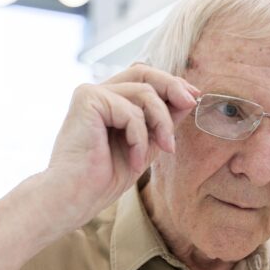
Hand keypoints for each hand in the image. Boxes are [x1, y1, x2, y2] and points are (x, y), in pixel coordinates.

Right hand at [44, 63, 198, 229]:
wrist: (75, 196)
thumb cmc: (104, 178)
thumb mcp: (145, 145)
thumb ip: (161, 122)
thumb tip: (188, 99)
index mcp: (109, 101)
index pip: (144, 78)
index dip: (171, 83)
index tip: (193, 97)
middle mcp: (98, 92)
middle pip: (144, 73)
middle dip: (173, 87)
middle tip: (190, 104)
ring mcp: (91, 93)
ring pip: (144, 93)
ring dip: (162, 123)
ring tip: (164, 149)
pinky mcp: (87, 98)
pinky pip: (131, 111)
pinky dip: (140, 138)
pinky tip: (135, 160)